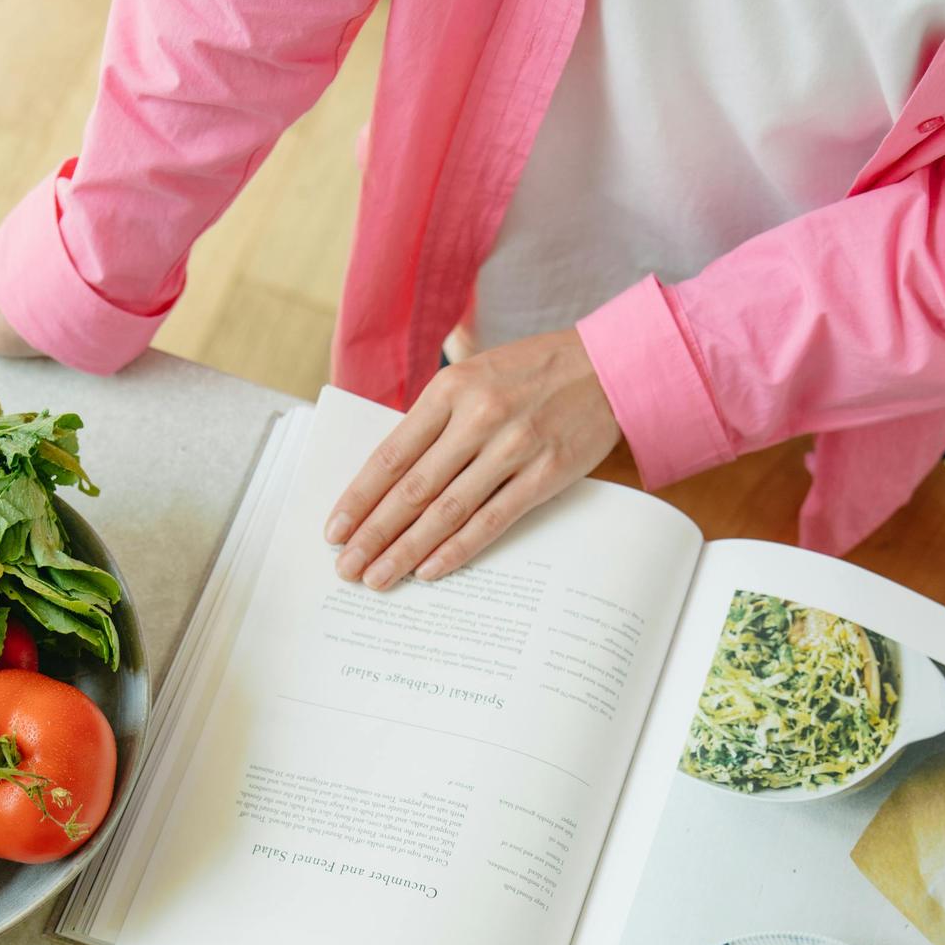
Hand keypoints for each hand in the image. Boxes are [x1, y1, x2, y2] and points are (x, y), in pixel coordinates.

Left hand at [326, 329, 620, 588]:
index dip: (359, 497)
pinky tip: (428, 570)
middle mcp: (478, 417)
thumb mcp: (475, 376)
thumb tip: (391, 478)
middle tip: (347, 568)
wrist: (609, 366)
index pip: (391, 454)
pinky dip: (456, 549)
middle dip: (373, 534)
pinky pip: (491, 521)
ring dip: (406, 550)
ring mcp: (512, 448)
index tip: (335, 530)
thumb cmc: (533, 373)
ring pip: (446, 511)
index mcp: (451, 389)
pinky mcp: (544, 474)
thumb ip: (436, 420)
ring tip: (378, 577)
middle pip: (412, 489)